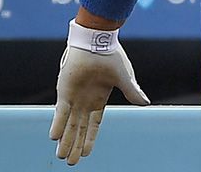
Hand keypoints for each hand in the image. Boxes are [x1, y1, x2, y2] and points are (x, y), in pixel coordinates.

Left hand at [50, 21, 149, 165]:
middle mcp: (85, 101)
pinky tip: (54, 137)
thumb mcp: (124, 77)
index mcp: (99, 99)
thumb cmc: (111, 56)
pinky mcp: (64, 91)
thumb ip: (132, 92)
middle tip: (71, 162)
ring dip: (65, 140)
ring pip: (69, 124)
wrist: (96, 41)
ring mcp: (74, 97)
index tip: (86, 153)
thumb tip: (146, 103)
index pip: (94, 124)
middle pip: (80, 129)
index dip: (90, 139)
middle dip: (76, 145)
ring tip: (61, 156)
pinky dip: (57, 124)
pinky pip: (60, 112)